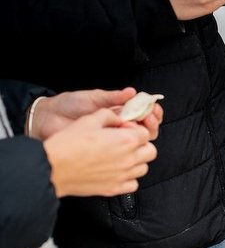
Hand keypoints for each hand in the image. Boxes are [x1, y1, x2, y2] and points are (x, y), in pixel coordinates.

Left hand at [31, 88, 163, 141]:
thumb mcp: (93, 98)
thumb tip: (132, 92)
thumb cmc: (68, 106)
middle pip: (146, 129)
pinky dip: (130, 150)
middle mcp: (120, 127)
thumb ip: (113, 97)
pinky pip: (124, 155)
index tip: (152, 108)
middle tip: (148, 118)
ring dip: (143, 135)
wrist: (49, 119)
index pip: (144, 113)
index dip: (152, 111)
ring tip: (137, 128)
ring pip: (138, 142)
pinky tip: (128, 143)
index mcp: (120, 112)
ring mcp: (114, 140)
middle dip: (152, 123)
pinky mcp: (106, 152)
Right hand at [43, 109, 156, 197]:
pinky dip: (128, 178)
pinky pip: (133, 184)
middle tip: (126, 143)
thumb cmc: (68, 143)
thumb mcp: (88, 120)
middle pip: (150, 151)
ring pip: (143, 168)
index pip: (145, 133)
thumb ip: (108, 115)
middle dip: (141, 145)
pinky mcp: (115, 188)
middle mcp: (129, 159)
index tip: (124, 130)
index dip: (135, 130)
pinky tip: (116, 171)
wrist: (53, 166)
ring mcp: (123, 176)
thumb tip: (117, 117)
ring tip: (119, 157)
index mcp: (126, 140)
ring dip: (136, 161)